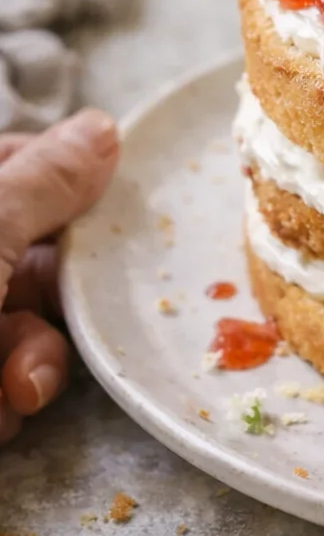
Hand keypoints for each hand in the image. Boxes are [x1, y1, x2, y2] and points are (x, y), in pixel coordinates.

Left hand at [0, 109, 118, 443]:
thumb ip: (42, 181)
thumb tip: (103, 128)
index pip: (13, 165)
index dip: (58, 183)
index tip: (99, 202)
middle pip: (27, 258)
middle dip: (50, 298)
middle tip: (54, 312)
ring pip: (22, 331)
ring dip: (32, 366)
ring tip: (8, 390)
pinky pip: (2, 390)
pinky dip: (3, 407)